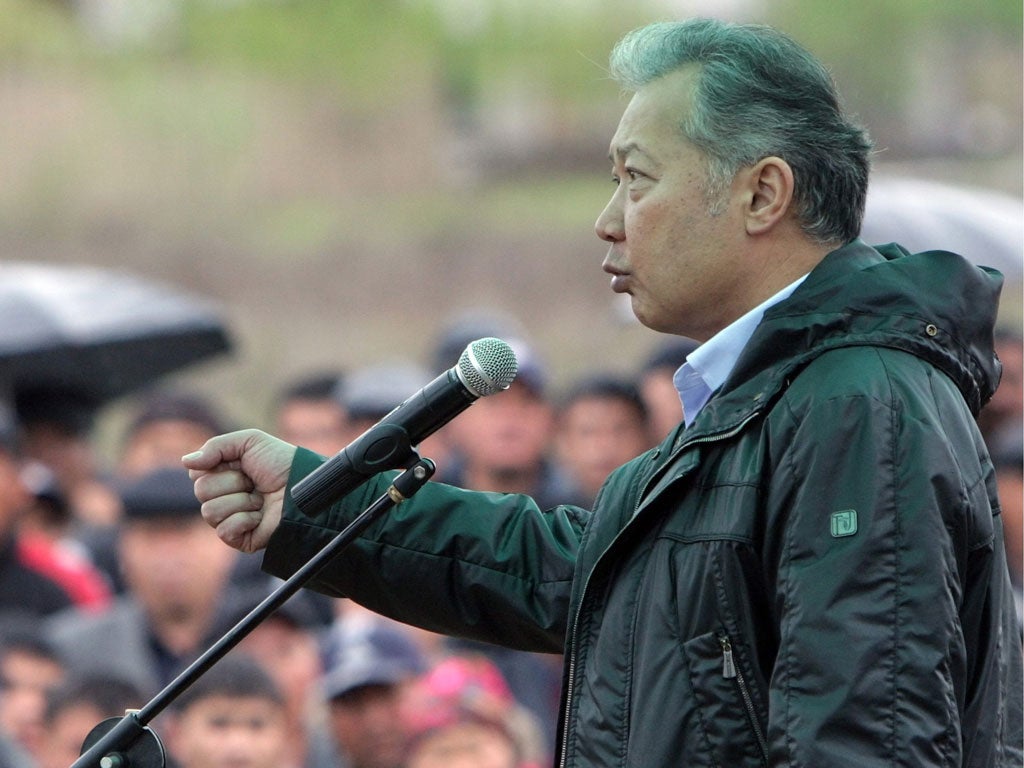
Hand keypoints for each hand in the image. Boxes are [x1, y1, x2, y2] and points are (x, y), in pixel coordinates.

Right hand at [182, 429, 296, 552]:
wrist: (302, 487)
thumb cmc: (280, 463)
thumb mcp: (250, 441)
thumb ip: (215, 447)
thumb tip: (186, 462)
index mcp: (222, 475)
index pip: (197, 474)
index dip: (216, 466)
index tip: (240, 463)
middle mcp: (223, 497)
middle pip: (201, 491)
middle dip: (232, 482)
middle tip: (253, 482)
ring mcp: (230, 519)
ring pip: (209, 512)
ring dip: (240, 501)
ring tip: (260, 500)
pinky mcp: (239, 539)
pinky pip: (223, 531)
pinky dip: (244, 520)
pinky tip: (259, 516)